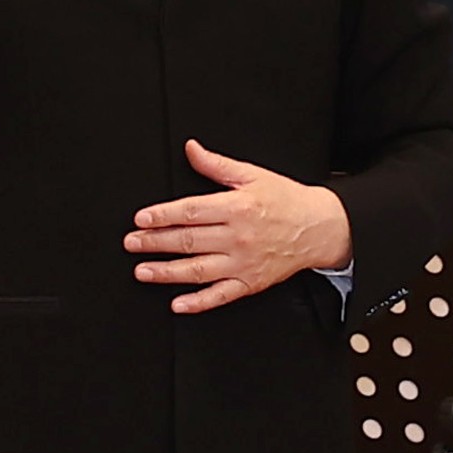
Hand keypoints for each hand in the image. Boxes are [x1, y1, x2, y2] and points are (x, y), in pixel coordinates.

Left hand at [129, 141, 347, 313]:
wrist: (321, 227)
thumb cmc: (286, 200)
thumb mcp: (253, 175)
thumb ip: (217, 165)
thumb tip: (191, 149)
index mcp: (237, 208)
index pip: (191, 212)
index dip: (163, 215)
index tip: (141, 218)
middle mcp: (239, 237)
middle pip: (188, 241)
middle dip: (154, 242)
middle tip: (131, 243)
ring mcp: (244, 263)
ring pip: (198, 270)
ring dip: (166, 272)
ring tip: (142, 270)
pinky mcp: (250, 282)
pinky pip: (220, 296)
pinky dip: (198, 303)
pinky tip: (177, 304)